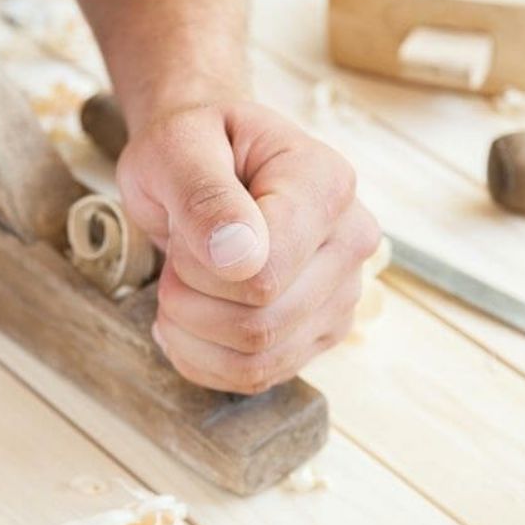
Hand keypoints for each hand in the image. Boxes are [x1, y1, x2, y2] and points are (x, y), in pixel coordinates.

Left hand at [117, 100, 379, 393]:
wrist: (207, 162)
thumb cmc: (192, 148)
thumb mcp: (177, 149)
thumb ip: (204, 195)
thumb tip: (240, 259)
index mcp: (325, 185)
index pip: (265, 274)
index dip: (200, 269)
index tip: (183, 231)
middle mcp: (350, 241)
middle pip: (260, 323)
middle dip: (189, 302)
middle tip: (174, 260)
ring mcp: (340, 291)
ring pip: (258, 359)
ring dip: (192, 334)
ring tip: (178, 288)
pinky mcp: (320, 330)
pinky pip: (259, 376)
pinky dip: (205, 360)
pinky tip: (187, 322)